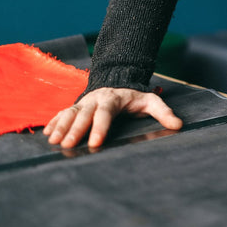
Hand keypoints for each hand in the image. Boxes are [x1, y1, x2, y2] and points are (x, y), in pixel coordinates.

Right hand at [43, 87, 182, 147]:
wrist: (119, 80)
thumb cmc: (135, 96)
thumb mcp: (152, 101)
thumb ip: (164, 112)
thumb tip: (178, 125)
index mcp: (113, 99)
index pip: (105, 114)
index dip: (100, 128)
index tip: (95, 143)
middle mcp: (96, 99)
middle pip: (84, 114)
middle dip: (75, 130)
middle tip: (68, 145)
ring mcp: (85, 102)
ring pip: (70, 113)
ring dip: (61, 126)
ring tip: (53, 141)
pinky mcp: (77, 105)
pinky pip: (64, 112)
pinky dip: (55, 122)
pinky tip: (47, 133)